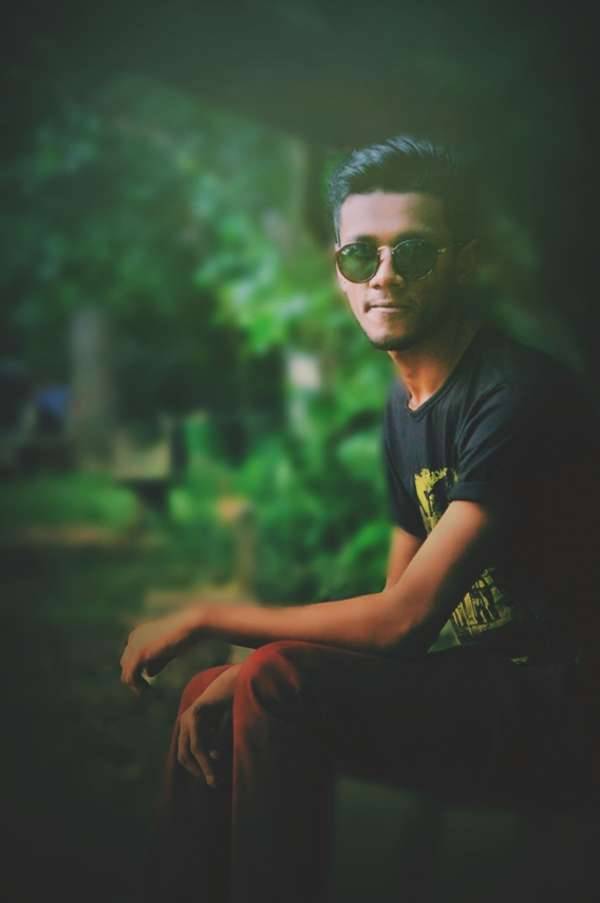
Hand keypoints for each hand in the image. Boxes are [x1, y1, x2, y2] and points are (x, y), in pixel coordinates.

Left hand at [120, 608, 199, 693]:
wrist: (189, 626)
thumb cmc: (183, 635)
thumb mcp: (166, 650)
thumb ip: (156, 661)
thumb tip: (148, 673)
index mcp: (138, 634)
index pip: (129, 658)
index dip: (137, 672)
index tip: (149, 682)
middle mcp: (133, 638)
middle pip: (125, 665)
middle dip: (135, 678)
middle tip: (147, 689)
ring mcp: (134, 645)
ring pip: (126, 673)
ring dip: (136, 685)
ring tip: (148, 691)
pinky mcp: (140, 654)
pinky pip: (130, 676)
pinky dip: (137, 686)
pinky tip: (148, 690)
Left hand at [177, 664, 240, 785]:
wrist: (238, 681)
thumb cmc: (231, 704)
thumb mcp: (220, 728)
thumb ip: (214, 743)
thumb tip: (213, 760)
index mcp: (188, 725)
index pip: (184, 754)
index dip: (195, 768)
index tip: (210, 778)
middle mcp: (184, 720)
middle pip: (183, 755)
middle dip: (198, 770)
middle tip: (212, 782)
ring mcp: (188, 716)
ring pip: (193, 750)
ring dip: (204, 767)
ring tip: (215, 779)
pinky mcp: (196, 713)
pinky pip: (199, 742)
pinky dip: (207, 757)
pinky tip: (218, 760)